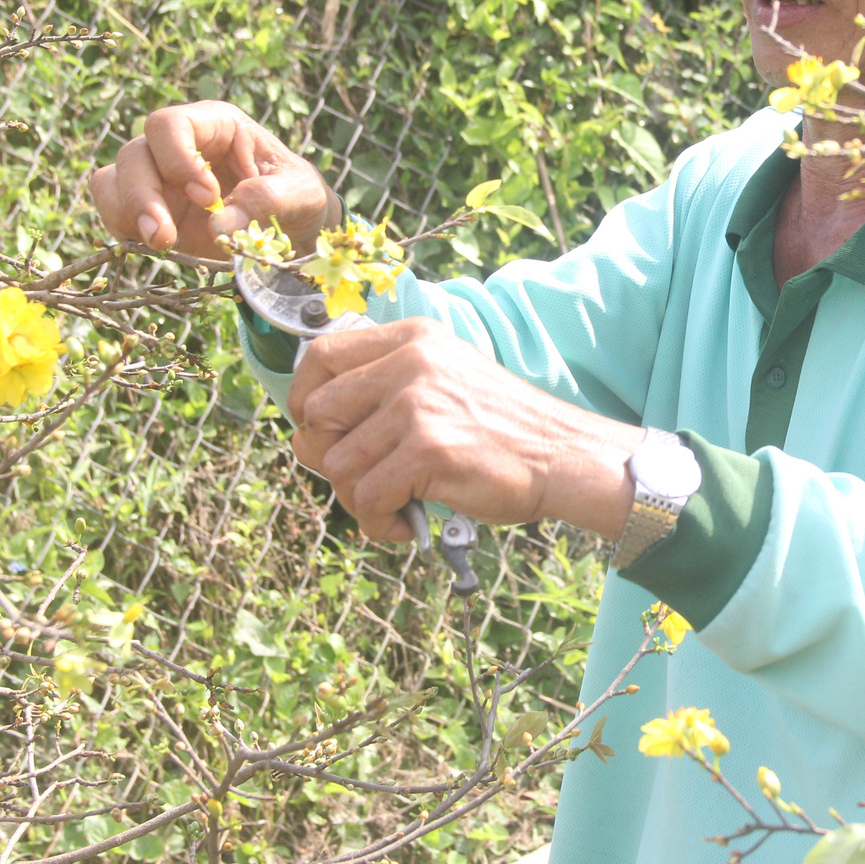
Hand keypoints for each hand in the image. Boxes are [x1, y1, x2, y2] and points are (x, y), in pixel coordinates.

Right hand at [88, 101, 335, 258]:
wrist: (294, 226)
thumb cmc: (298, 195)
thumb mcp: (301, 193)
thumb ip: (268, 200)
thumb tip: (220, 223)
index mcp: (217, 124)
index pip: (171, 123)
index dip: (177, 158)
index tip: (206, 197)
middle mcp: (180, 145)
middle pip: (134, 154)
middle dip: (143, 196)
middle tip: (166, 237)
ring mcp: (159, 175)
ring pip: (112, 179)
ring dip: (126, 213)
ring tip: (161, 244)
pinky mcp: (150, 207)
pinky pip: (113, 209)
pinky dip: (123, 229)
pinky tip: (157, 246)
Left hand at [286, 318, 637, 542]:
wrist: (563, 456)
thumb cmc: (501, 430)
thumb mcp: (442, 384)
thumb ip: (378, 395)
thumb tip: (302, 436)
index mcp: (413, 339)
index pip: (321, 355)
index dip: (302, 397)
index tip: (316, 429)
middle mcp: (411, 363)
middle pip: (317, 412)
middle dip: (325, 457)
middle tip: (360, 480)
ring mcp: (418, 405)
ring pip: (339, 463)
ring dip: (356, 499)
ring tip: (391, 506)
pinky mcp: (428, 450)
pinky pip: (367, 498)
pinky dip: (378, 523)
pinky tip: (406, 523)